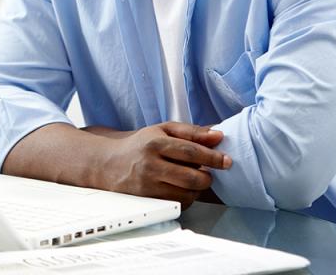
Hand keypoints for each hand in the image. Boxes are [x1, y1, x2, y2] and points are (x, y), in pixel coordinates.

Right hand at [84, 122, 230, 207]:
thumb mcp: (163, 130)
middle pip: (190, 177)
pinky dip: (185, 199)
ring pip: (185, 194)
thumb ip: (191, 132)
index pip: (190, 151)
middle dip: (207, 178)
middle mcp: (150, 164)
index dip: (212, 157)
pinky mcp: (146, 199)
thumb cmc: (140, 145)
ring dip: (197, 190)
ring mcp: (147, 184)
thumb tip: (219, 136)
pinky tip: (181, 189)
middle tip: (209, 174)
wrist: (107, 162)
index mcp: (155, 142)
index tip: (227, 161)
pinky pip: (176, 204)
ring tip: (193, 180)